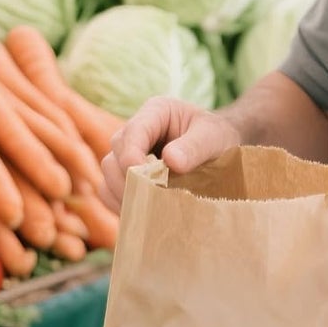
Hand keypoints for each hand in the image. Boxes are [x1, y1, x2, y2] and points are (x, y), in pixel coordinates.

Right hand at [100, 97, 241, 210]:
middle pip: (114, 155)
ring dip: (124, 195)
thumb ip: (195, 147)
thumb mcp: (214, 137)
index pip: (133, 132)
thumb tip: (171, 161)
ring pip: (108, 174)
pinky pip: (109, 191)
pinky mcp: (125, 175)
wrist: (220, 151)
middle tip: (152, 201)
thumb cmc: (218, 138)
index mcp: (156, 112)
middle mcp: (136, 130)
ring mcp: (128, 153)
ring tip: (149, 211)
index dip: (132, 156)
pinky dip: (122, 204)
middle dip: (129, 180)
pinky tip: (143, 214)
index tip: (145, 179)